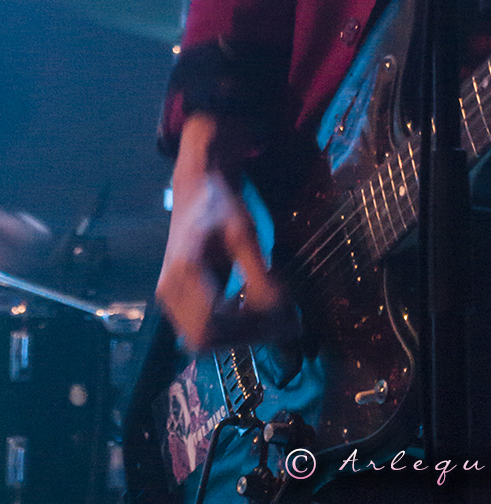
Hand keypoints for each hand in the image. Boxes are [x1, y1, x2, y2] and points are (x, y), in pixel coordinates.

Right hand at [156, 115, 287, 350]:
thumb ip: (261, 275)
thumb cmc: (221, 205)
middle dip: (247, 336)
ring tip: (275, 315)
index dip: (248, 330)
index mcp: (184, 272)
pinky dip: (233, 327)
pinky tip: (257, 310)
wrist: (197, 187)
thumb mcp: (246, 234)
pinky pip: (203, 327)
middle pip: (205, 339)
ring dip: (241, 335)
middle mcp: (169, 291)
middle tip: (285, 321)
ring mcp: (170, 298)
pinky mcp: (178, 300)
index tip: (283, 320)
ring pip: (203, 338)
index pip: (210, 325)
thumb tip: (282, 312)